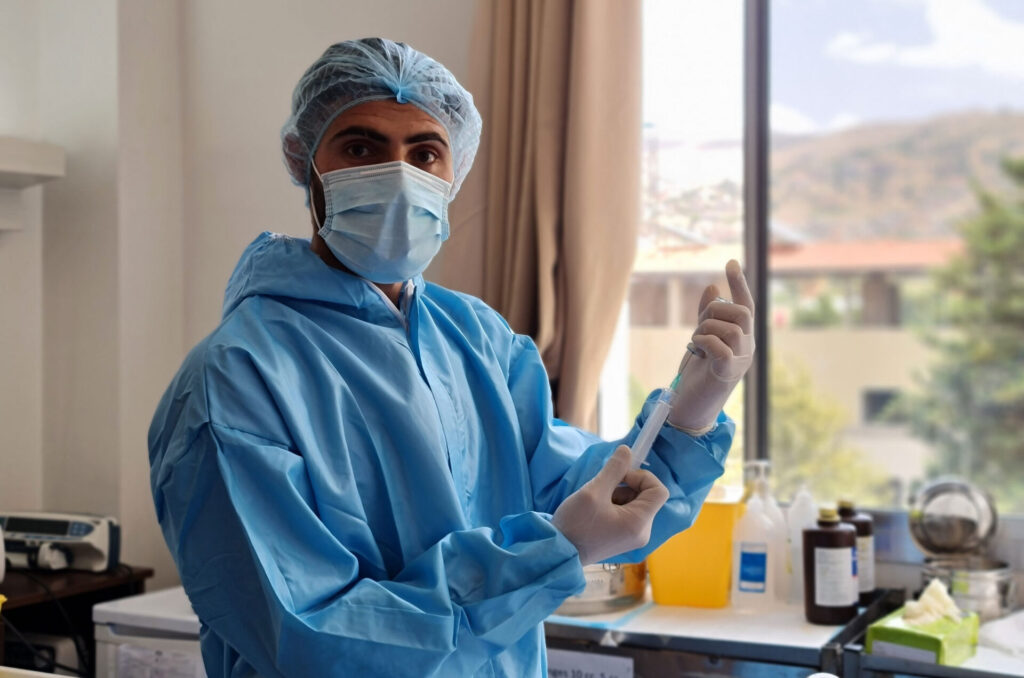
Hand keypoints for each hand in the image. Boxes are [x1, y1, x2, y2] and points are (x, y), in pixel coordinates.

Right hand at [552, 446, 669, 564]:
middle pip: (647, 497)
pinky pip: (628, 514)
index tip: (619, 476)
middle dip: (627, 486)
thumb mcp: (593, 492)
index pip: (659, 491)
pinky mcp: (623, 538)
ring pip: (636, 504)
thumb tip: (627, 450)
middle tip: (603, 487)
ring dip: (619, 494)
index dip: (642, 476)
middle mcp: (642, 532)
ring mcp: (633, 537)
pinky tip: (597, 510)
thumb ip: (614, 469)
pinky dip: (615, 505)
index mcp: (639, 522)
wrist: (558, 552)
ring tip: (596, 500)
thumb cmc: (576, 524)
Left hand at [668, 259, 754, 432]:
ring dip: (705, 329)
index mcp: (743, 337)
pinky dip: (703, 342)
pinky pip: (719, 345)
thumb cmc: (697, 373)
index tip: (730, 261)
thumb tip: (713, 287)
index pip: (746, 304)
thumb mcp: (701, 338)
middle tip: (699, 327)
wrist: (691, 406)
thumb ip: (707, 315)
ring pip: (729, 327)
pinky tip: (696, 350)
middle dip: (715, 311)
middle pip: (740, 312)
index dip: (739, 283)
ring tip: (696, 343)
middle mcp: (747, 347)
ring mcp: (741, 360)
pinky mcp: (727, 372)